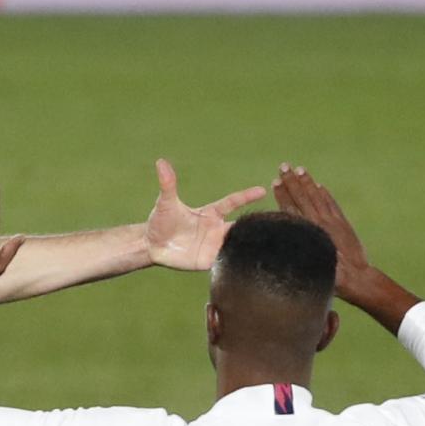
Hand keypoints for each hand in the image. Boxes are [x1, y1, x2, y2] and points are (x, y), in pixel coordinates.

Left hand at [145, 159, 264, 270]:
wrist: (152, 246)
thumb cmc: (160, 221)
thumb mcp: (166, 203)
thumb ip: (168, 184)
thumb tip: (161, 162)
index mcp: (211, 213)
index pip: (232, 202)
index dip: (246, 196)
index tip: (262, 190)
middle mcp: (216, 229)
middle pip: (240, 225)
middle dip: (255, 224)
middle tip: (272, 221)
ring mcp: (214, 245)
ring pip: (237, 244)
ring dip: (248, 244)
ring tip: (266, 243)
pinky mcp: (209, 261)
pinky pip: (226, 261)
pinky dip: (235, 262)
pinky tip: (246, 263)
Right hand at [272, 163, 417, 332]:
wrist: (357, 278)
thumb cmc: (330, 278)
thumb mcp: (308, 266)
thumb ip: (298, 250)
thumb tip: (285, 237)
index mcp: (309, 233)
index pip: (292, 208)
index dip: (283, 194)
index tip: (275, 182)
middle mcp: (320, 223)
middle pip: (303, 197)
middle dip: (292, 181)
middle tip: (284, 166)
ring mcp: (333, 221)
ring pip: (318, 197)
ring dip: (308, 182)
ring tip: (300, 170)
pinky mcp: (343, 224)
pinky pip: (332, 204)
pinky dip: (325, 194)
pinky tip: (320, 186)